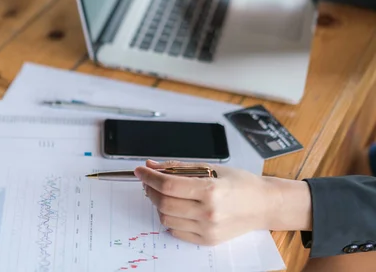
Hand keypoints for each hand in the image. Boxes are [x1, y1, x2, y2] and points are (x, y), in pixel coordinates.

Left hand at [134, 159, 312, 245]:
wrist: (264, 205)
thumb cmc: (241, 183)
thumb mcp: (211, 168)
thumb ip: (179, 167)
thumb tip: (153, 165)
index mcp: (210, 190)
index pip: (168, 185)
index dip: (149, 177)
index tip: (140, 170)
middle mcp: (208, 212)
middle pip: (164, 203)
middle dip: (150, 189)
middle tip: (148, 180)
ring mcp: (208, 229)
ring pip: (166, 218)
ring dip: (158, 204)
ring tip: (163, 193)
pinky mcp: (207, 240)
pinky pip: (176, 231)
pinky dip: (169, 218)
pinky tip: (175, 207)